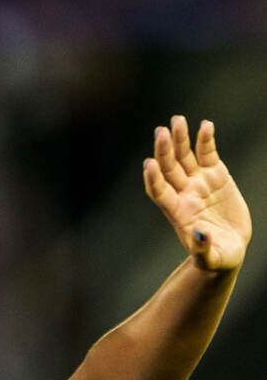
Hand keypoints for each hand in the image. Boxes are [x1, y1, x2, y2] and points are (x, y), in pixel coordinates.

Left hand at [143, 116, 251, 271]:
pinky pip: (207, 153)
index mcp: (178, 213)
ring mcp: (198, 182)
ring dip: (180, 139)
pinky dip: (206, 140)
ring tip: (177, 120)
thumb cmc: (218, 257)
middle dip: (164, 151)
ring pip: (185, 156)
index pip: (159, 192)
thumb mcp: (212, 259)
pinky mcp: (215, 174)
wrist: (230, 247)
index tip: (148, 164)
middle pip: (169, 169)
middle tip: (161, 132)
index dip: (153, 179)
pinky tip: (205, 126)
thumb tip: (199, 237)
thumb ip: (202, 250)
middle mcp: (184, 193)